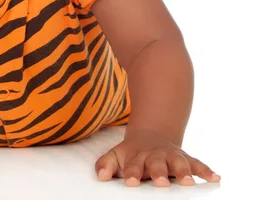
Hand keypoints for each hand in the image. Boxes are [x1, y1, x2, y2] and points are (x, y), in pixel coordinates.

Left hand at [95, 129, 220, 186]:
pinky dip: (206, 170)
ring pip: (179, 162)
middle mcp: (155, 155)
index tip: (130, 182)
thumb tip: (101, 177)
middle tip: (161, 182)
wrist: (149, 135)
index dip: (131, 173)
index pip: (133, 165)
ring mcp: (171, 156)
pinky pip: (197, 163)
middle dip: (159, 172)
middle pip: (157, 163)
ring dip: (183, 171)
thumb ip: (106, 165)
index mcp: (136, 156)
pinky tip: (215, 178)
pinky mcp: (185, 158)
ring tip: (189, 182)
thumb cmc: (131, 154)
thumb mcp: (115, 156)